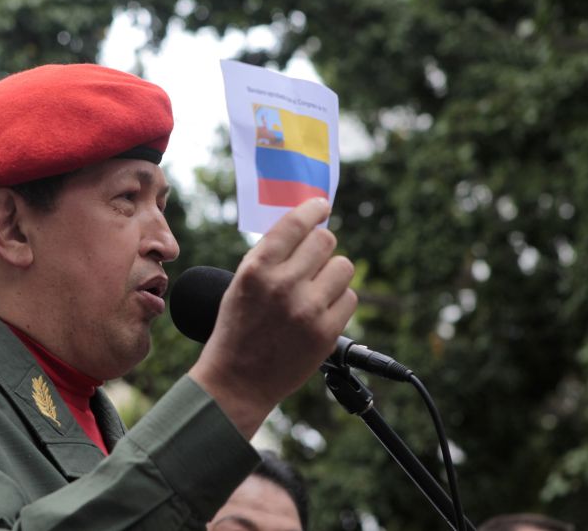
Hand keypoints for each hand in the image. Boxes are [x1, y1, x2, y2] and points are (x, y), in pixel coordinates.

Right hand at [189, 198, 356, 437]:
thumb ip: (270, 254)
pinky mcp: (326, 333)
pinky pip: (350, 298)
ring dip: (332, 274)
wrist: (237, 381)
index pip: (296, 223)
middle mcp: (283, 285)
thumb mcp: (240, 283)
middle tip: (313, 260)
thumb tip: (304, 224)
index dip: (313, 209)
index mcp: (256, 268)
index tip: (321, 206)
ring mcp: (307, 310)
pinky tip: (320, 311)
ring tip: (316, 290)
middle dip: (321, 246)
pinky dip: (338, 301)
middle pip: (326, 241)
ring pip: (343, 267)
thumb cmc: (237, 328)